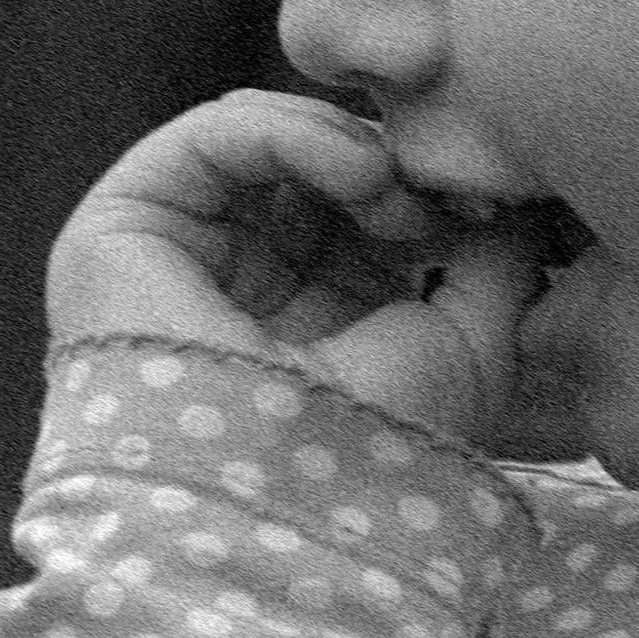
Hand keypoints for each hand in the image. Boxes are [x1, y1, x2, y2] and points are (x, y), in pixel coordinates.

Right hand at [46, 91, 553, 443]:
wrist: (283, 506)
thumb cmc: (378, 446)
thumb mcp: (471, 345)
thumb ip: (497, 257)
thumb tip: (514, 190)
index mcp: (316, 312)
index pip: (366, 201)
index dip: (426, 184)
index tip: (491, 200)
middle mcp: (244, 279)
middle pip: (319, 160)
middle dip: (393, 159)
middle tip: (451, 190)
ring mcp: (182, 253)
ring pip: (268, 136)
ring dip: (350, 144)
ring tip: (398, 195)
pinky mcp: (124, 226)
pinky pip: (212, 134)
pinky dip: (294, 131)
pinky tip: (360, 172)